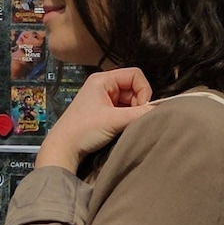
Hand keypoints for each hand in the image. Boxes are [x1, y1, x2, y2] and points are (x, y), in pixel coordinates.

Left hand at [35, 68, 154, 172]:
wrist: (63, 149)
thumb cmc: (84, 131)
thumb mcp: (115, 120)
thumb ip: (140, 113)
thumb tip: (160, 110)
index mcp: (103, 79)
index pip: (135, 75)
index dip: (143, 91)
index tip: (141, 109)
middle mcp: (103, 86)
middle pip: (134, 88)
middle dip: (138, 104)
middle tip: (132, 120)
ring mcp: (103, 99)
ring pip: (130, 101)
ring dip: (132, 114)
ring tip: (124, 126)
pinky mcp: (103, 112)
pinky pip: (123, 111)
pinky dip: (126, 119)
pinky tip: (120, 129)